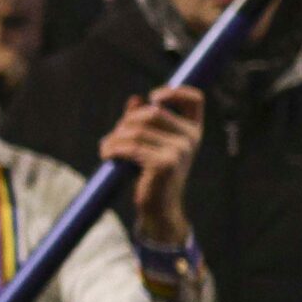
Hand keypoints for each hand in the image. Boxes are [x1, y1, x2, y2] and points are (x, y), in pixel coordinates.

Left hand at [102, 85, 203, 246]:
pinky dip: (112, 148)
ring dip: (114, 137)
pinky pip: (129, 146)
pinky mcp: (163, 164)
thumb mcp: (151, 144)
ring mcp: (179, 151)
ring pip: (136, 129)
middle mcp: (190, 139)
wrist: (159, 209)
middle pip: (151, 112)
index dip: (174, 91)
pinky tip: (107, 154)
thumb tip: (135, 99)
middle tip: (115, 136)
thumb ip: (144, 121)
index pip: (194, 99)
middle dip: (126, 122)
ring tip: (107, 148)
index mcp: (192, 131)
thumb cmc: (152, 175)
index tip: (152, 97)